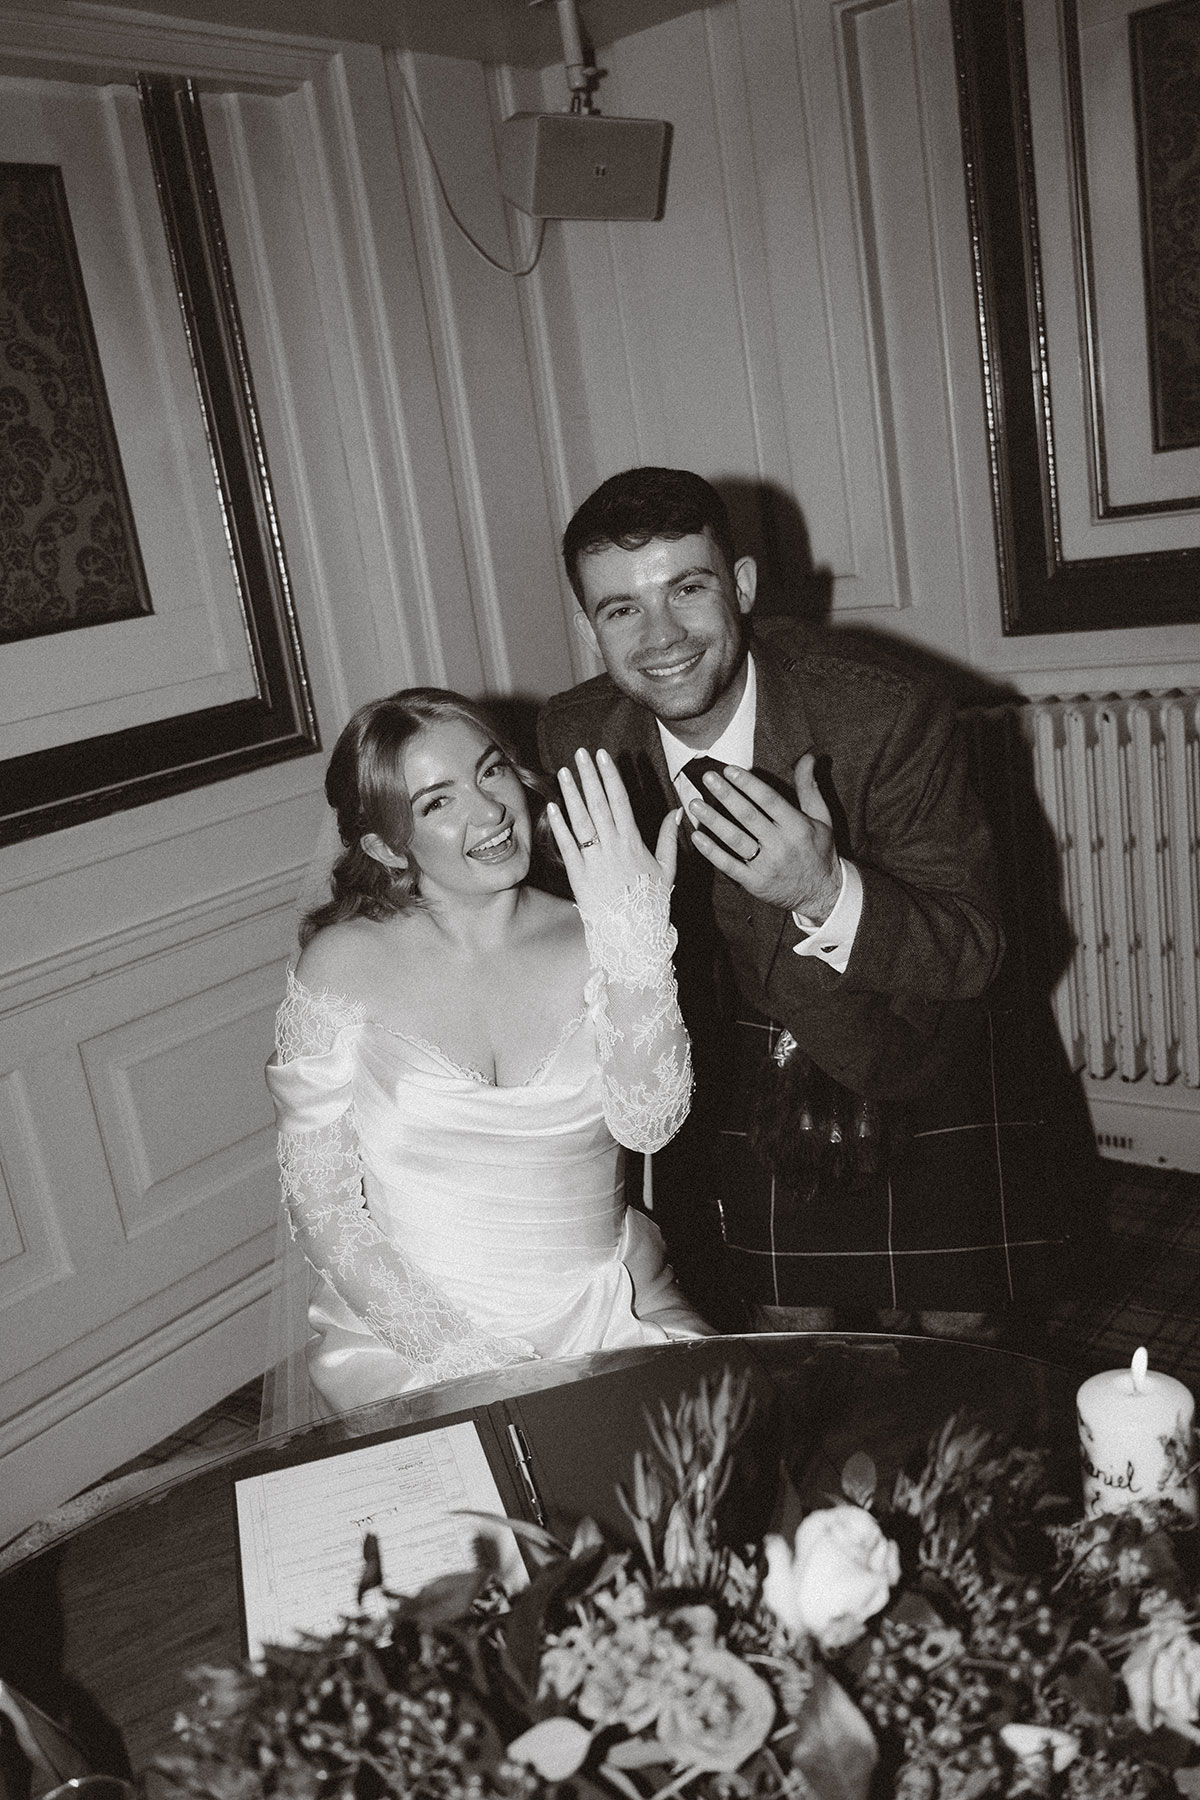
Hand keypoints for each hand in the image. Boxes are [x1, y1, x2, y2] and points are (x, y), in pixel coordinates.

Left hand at [547, 747, 680, 915]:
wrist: (633, 933)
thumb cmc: (651, 901)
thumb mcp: (667, 869)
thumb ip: (668, 838)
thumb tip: (676, 812)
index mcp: (633, 842)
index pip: (620, 801)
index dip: (610, 776)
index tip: (602, 756)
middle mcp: (613, 847)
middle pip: (599, 804)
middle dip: (590, 776)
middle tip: (580, 753)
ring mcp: (595, 860)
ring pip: (581, 821)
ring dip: (572, 794)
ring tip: (564, 772)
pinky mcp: (579, 875)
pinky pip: (568, 846)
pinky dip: (559, 826)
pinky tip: (552, 806)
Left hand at [688, 751, 840, 918]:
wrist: (822, 894)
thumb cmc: (819, 851)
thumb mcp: (821, 818)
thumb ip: (809, 788)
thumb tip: (807, 757)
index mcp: (797, 827)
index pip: (769, 800)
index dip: (748, 784)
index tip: (730, 770)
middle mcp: (781, 846)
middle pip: (748, 816)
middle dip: (726, 795)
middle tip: (707, 778)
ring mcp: (766, 866)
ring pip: (735, 839)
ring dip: (713, 821)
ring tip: (694, 804)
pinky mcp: (754, 883)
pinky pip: (729, 865)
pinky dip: (712, 852)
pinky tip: (697, 837)